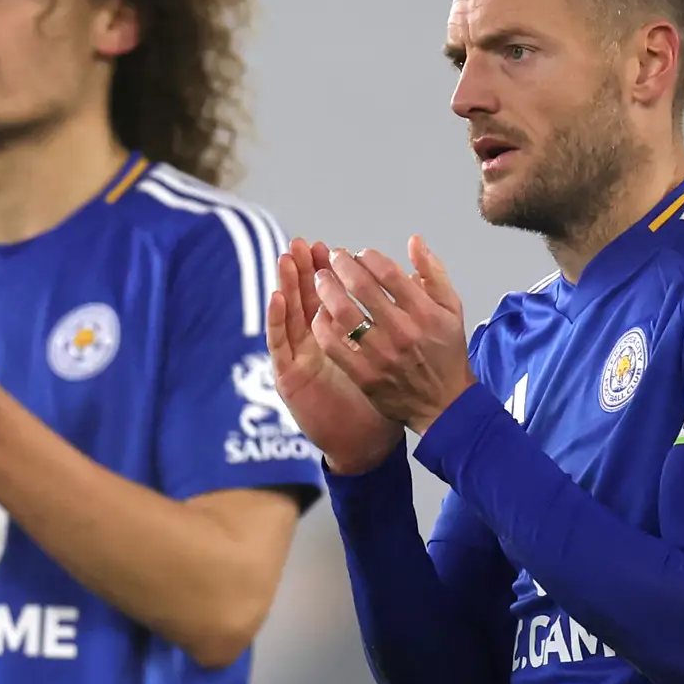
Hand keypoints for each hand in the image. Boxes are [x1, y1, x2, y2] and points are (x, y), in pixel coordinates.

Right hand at [268, 239, 406, 477]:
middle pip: (306, 297)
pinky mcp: (289, 376)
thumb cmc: (385, 400)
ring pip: (288, 313)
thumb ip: (399, 319)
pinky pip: (279, 343)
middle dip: (304, 268)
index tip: (330, 245)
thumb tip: (407, 278)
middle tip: (303, 242)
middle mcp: (317, 343)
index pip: (331, 294)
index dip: (329, 270)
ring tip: (285, 257)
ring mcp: (301, 358)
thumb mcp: (396, 354)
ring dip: (286, 284)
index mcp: (343, 335)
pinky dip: (276, 319)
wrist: (369, 441)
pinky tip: (276, 297)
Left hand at [315, 239, 476, 435]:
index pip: (388, 273)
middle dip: (341, 266)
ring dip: (326, 291)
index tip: (359, 254)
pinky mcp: (365, 376)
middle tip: (333, 258)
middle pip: (361, 288)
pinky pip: (334, 346)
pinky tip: (321, 315)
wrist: (443, 404)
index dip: (368, 257)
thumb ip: (433, 272)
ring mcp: (381, 355)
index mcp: (424, 312)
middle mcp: (402, 331)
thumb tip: (413, 241)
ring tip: (320, 280)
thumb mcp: (451, 308)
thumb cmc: (446, 352)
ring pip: (343, 314)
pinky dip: (323, 326)